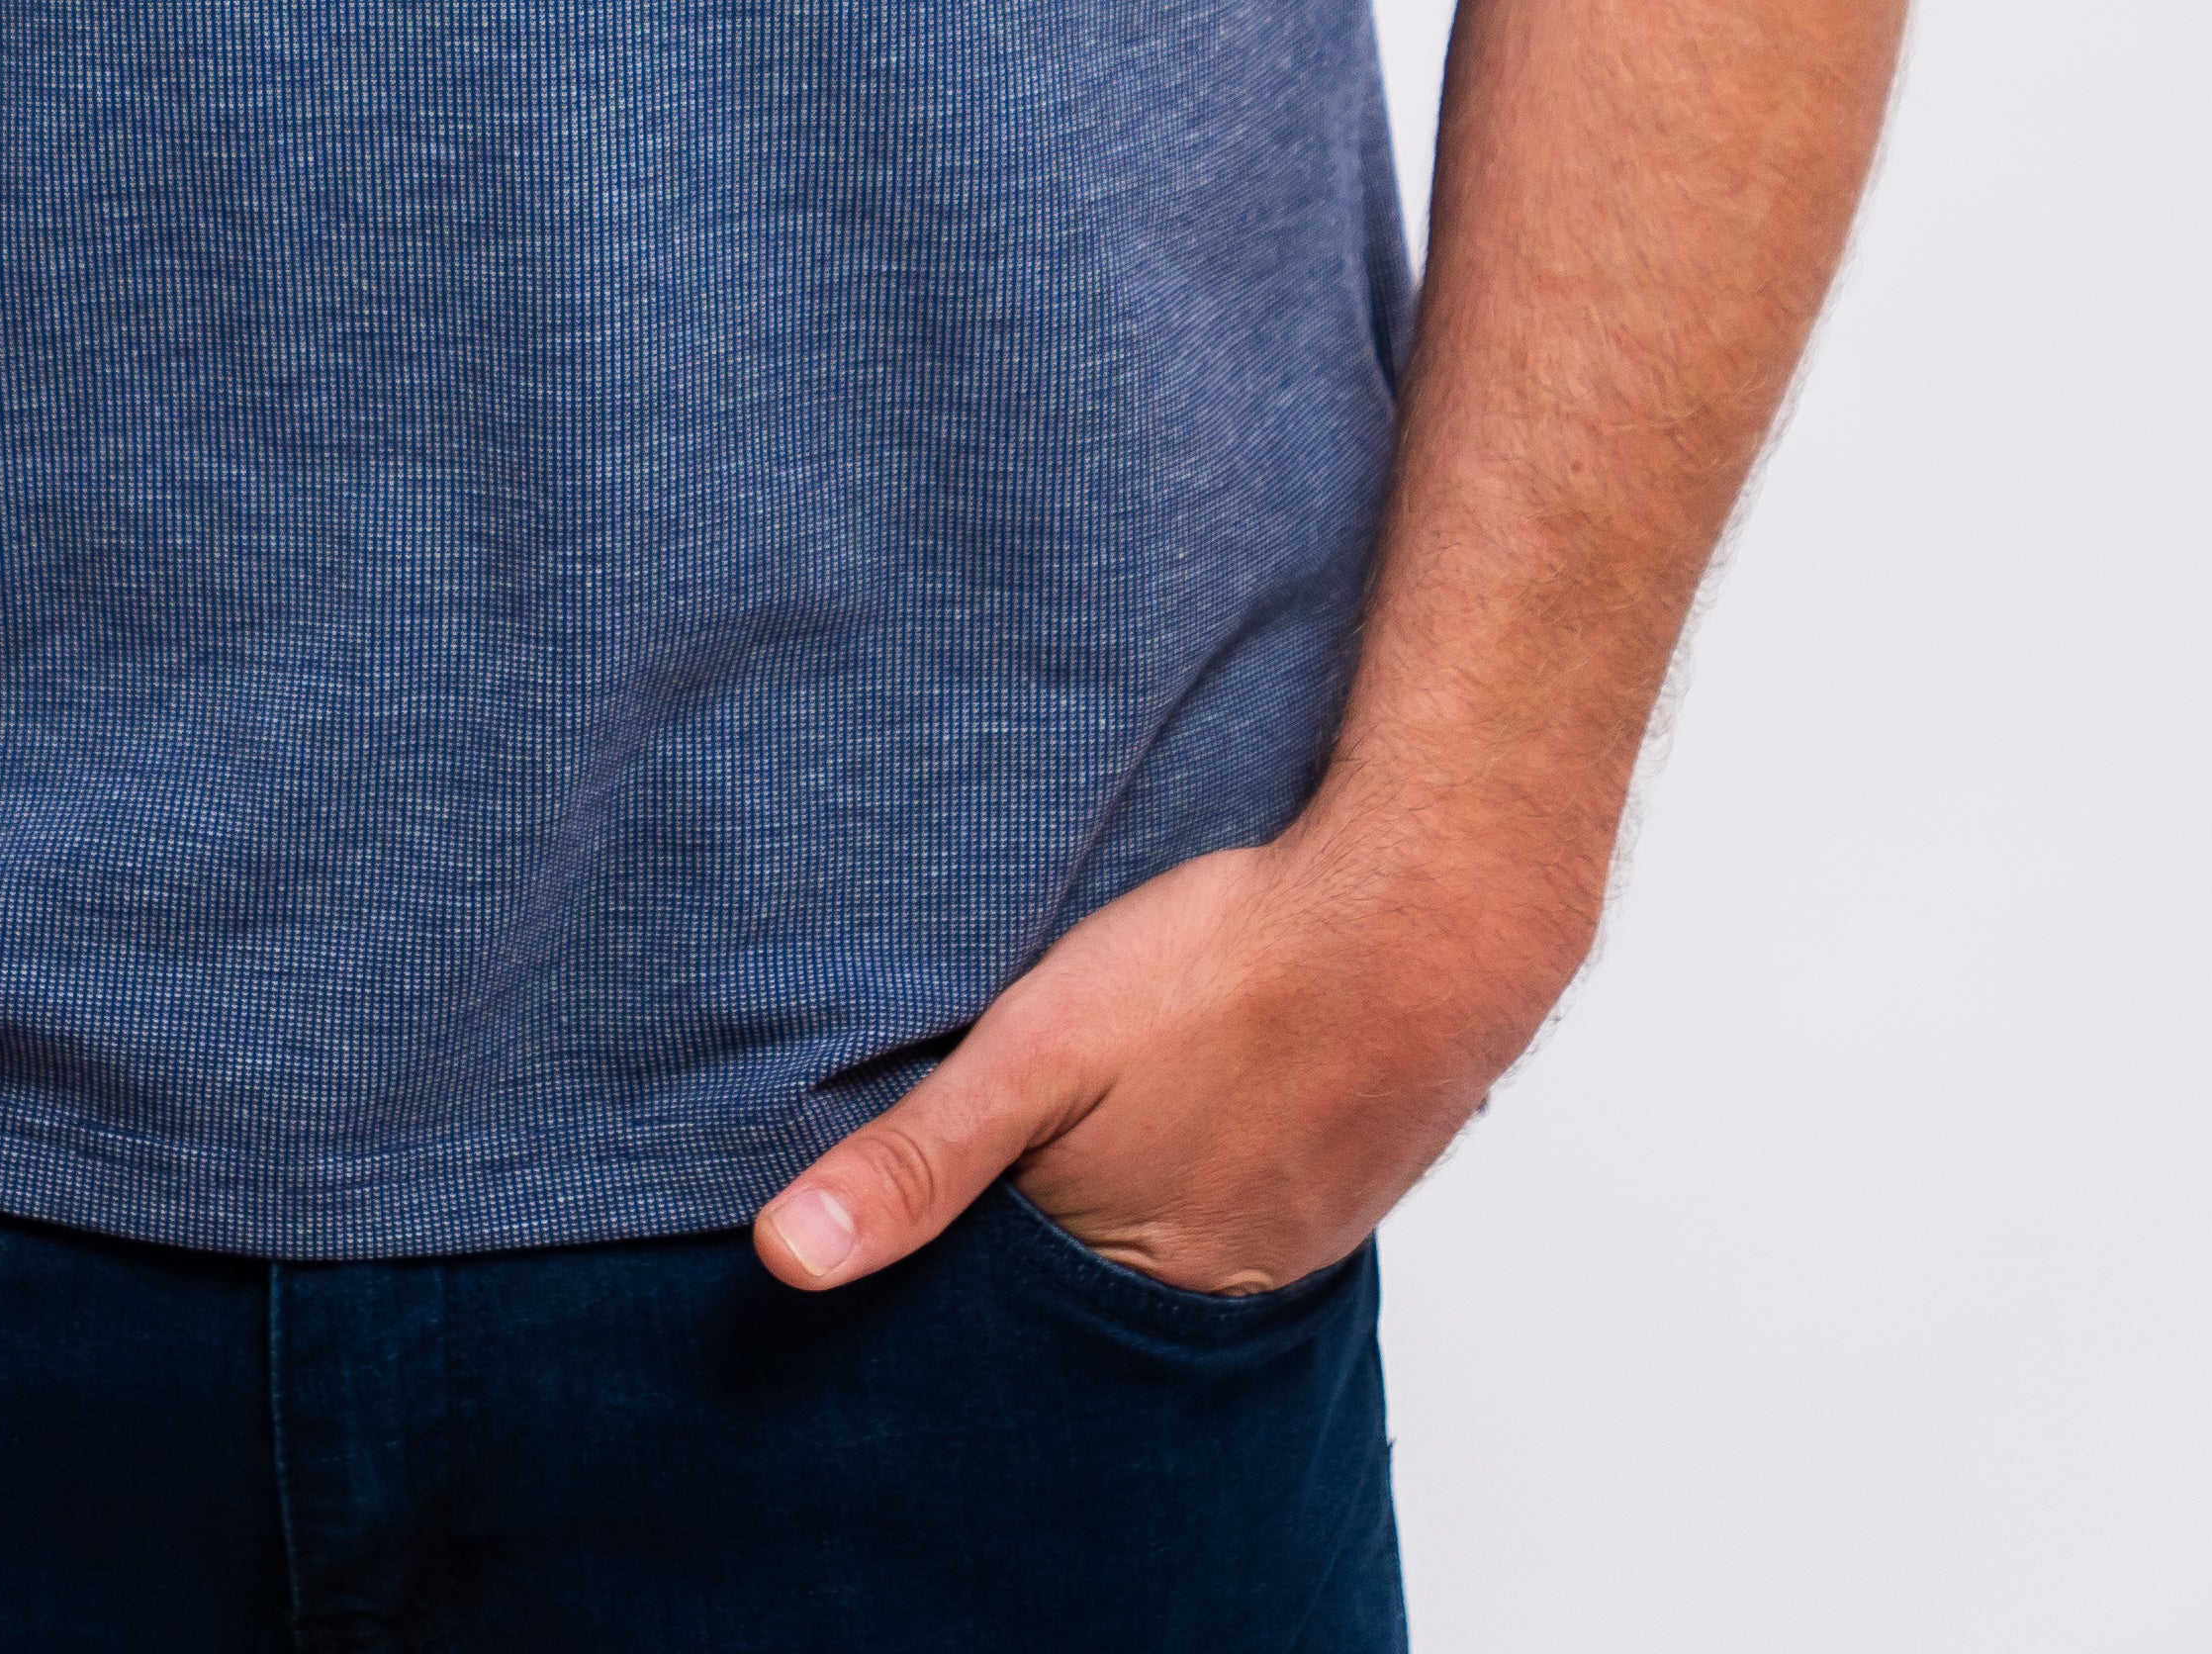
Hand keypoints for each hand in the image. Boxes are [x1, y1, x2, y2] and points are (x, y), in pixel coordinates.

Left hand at [752, 813, 1584, 1299]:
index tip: (927, 1180)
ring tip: (1116, 1095)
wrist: (1426, 914)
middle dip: (1047, 1214)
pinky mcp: (1348, 1178)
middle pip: (1095, 1274)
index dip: (958, 1241)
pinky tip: (1205, 1083)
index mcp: (1129, 1279)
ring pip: (1179, 1229)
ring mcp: (1298, 1239)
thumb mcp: (1037, 1051)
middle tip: (1032, 1115)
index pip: (1007, 1298)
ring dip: (1140, 1177)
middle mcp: (1217, 1290)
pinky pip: (1254, 1192)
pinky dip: (1217, 1151)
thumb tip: (785, 1261)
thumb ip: (918, 1159)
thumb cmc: (1227, 973)